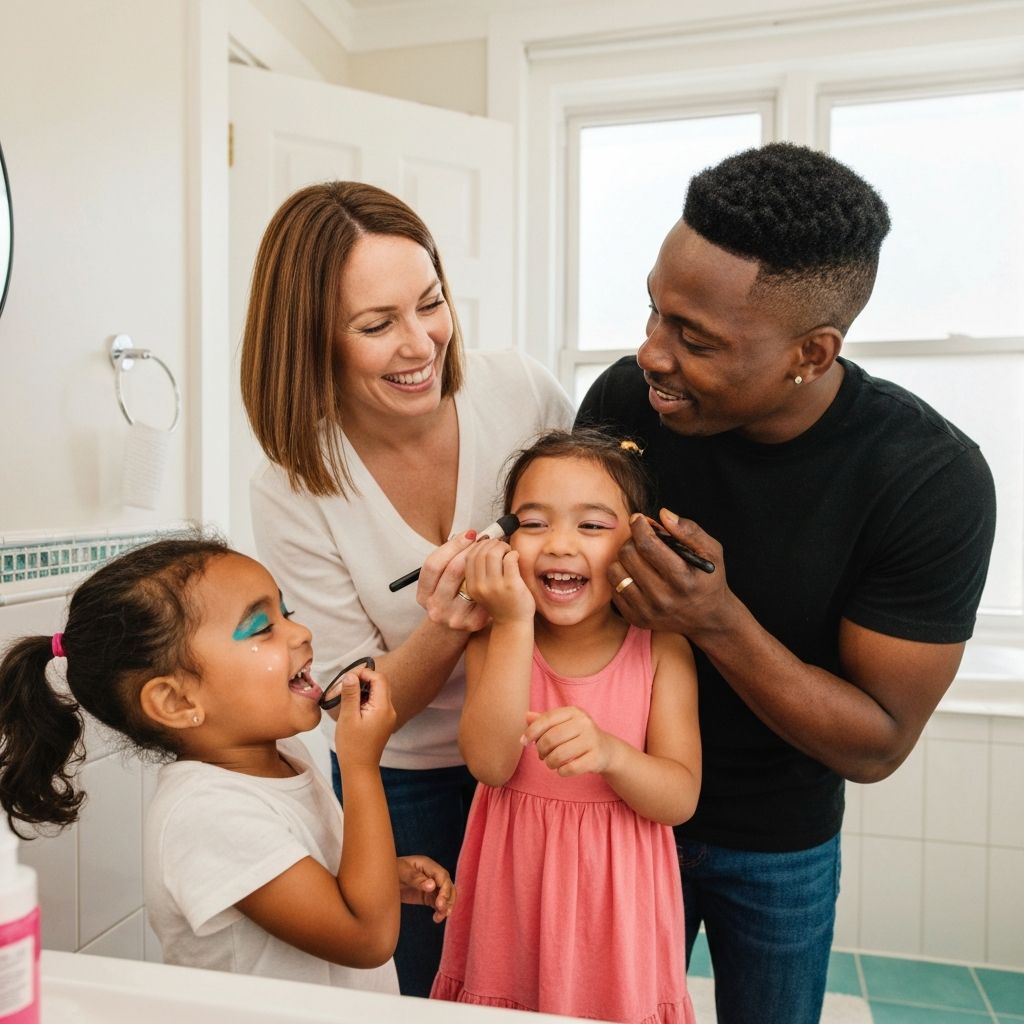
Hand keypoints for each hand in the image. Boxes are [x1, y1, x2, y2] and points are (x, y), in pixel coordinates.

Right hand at [334, 665, 396, 770]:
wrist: (360, 768)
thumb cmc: (352, 746)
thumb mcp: (348, 717)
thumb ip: (350, 694)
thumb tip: (350, 675)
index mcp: (383, 707)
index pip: (378, 678)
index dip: (363, 673)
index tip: (346, 678)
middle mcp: (389, 710)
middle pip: (379, 683)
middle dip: (361, 680)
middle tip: (342, 686)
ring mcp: (387, 716)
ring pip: (376, 692)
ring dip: (361, 690)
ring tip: (343, 696)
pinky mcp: (382, 721)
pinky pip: (375, 702)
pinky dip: (363, 699)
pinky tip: (350, 706)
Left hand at [396, 855, 456, 922]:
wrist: (382, 879)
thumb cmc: (392, 870)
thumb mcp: (402, 872)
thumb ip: (417, 879)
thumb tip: (432, 886)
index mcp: (428, 865)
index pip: (443, 876)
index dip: (445, 889)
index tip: (441, 902)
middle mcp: (432, 875)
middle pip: (448, 886)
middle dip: (448, 898)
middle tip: (441, 909)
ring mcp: (431, 886)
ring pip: (446, 896)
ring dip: (446, 906)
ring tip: (440, 917)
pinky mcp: (428, 896)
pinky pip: (438, 904)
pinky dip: (440, 911)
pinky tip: (437, 918)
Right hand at [416, 530, 489, 632]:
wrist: (453, 632)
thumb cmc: (449, 600)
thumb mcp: (439, 584)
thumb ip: (448, 563)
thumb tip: (470, 535)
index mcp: (424, 595)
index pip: (433, 564)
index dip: (452, 545)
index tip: (470, 533)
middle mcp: (436, 607)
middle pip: (453, 570)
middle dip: (471, 550)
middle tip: (485, 540)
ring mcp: (453, 617)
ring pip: (471, 581)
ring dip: (485, 562)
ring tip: (493, 551)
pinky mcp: (472, 623)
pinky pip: (485, 594)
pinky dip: (493, 578)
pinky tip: (497, 570)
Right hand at [463, 539, 534, 623]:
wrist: (513, 623)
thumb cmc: (500, 603)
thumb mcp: (482, 589)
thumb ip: (479, 571)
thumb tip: (482, 541)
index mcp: (471, 586)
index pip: (469, 556)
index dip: (479, 545)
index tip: (487, 543)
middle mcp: (480, 586)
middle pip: (481, 552)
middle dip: (492, 544)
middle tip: (501, 546)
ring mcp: (495, 586)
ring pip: (493, 553)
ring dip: (503, 547)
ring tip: (508, 551)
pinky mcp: (511, 585)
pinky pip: (509, 559)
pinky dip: (513, 554)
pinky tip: (515, 557)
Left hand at [520, 706, 615, 776]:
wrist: (606, 750)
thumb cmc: (578, 736)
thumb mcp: (563, 724)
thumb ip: (544, 721)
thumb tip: (526, 716)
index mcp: (573, 712)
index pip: (547, 719)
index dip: (532, 731)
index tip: (523, 742)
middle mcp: (584, 723)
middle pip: (551, 738)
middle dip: (541, 749)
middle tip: (541, 755)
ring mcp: (592, 740)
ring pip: (559, 755)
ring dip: (549, 762)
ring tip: (550, 763)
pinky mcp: (596, 758)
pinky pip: (570, 768)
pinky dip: (561, 771)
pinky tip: (562, 769)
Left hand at [611, 510, 731, 637]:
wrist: (708, 619)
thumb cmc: (709, 579)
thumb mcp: (712, 552)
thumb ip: (690, 530)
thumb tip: (663, 514)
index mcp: (683, 580)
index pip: (648, 546)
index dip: (639, 526)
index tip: (638, 518)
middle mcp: (663, 598)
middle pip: (628, 555)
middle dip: (633, 540)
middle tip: (642, 539)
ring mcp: (647, 611)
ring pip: (615, 570)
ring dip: (624, 558)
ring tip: (639, 557)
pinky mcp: (635, 618)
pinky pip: (613, 587)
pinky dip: (622, 576)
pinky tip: (636, 574)